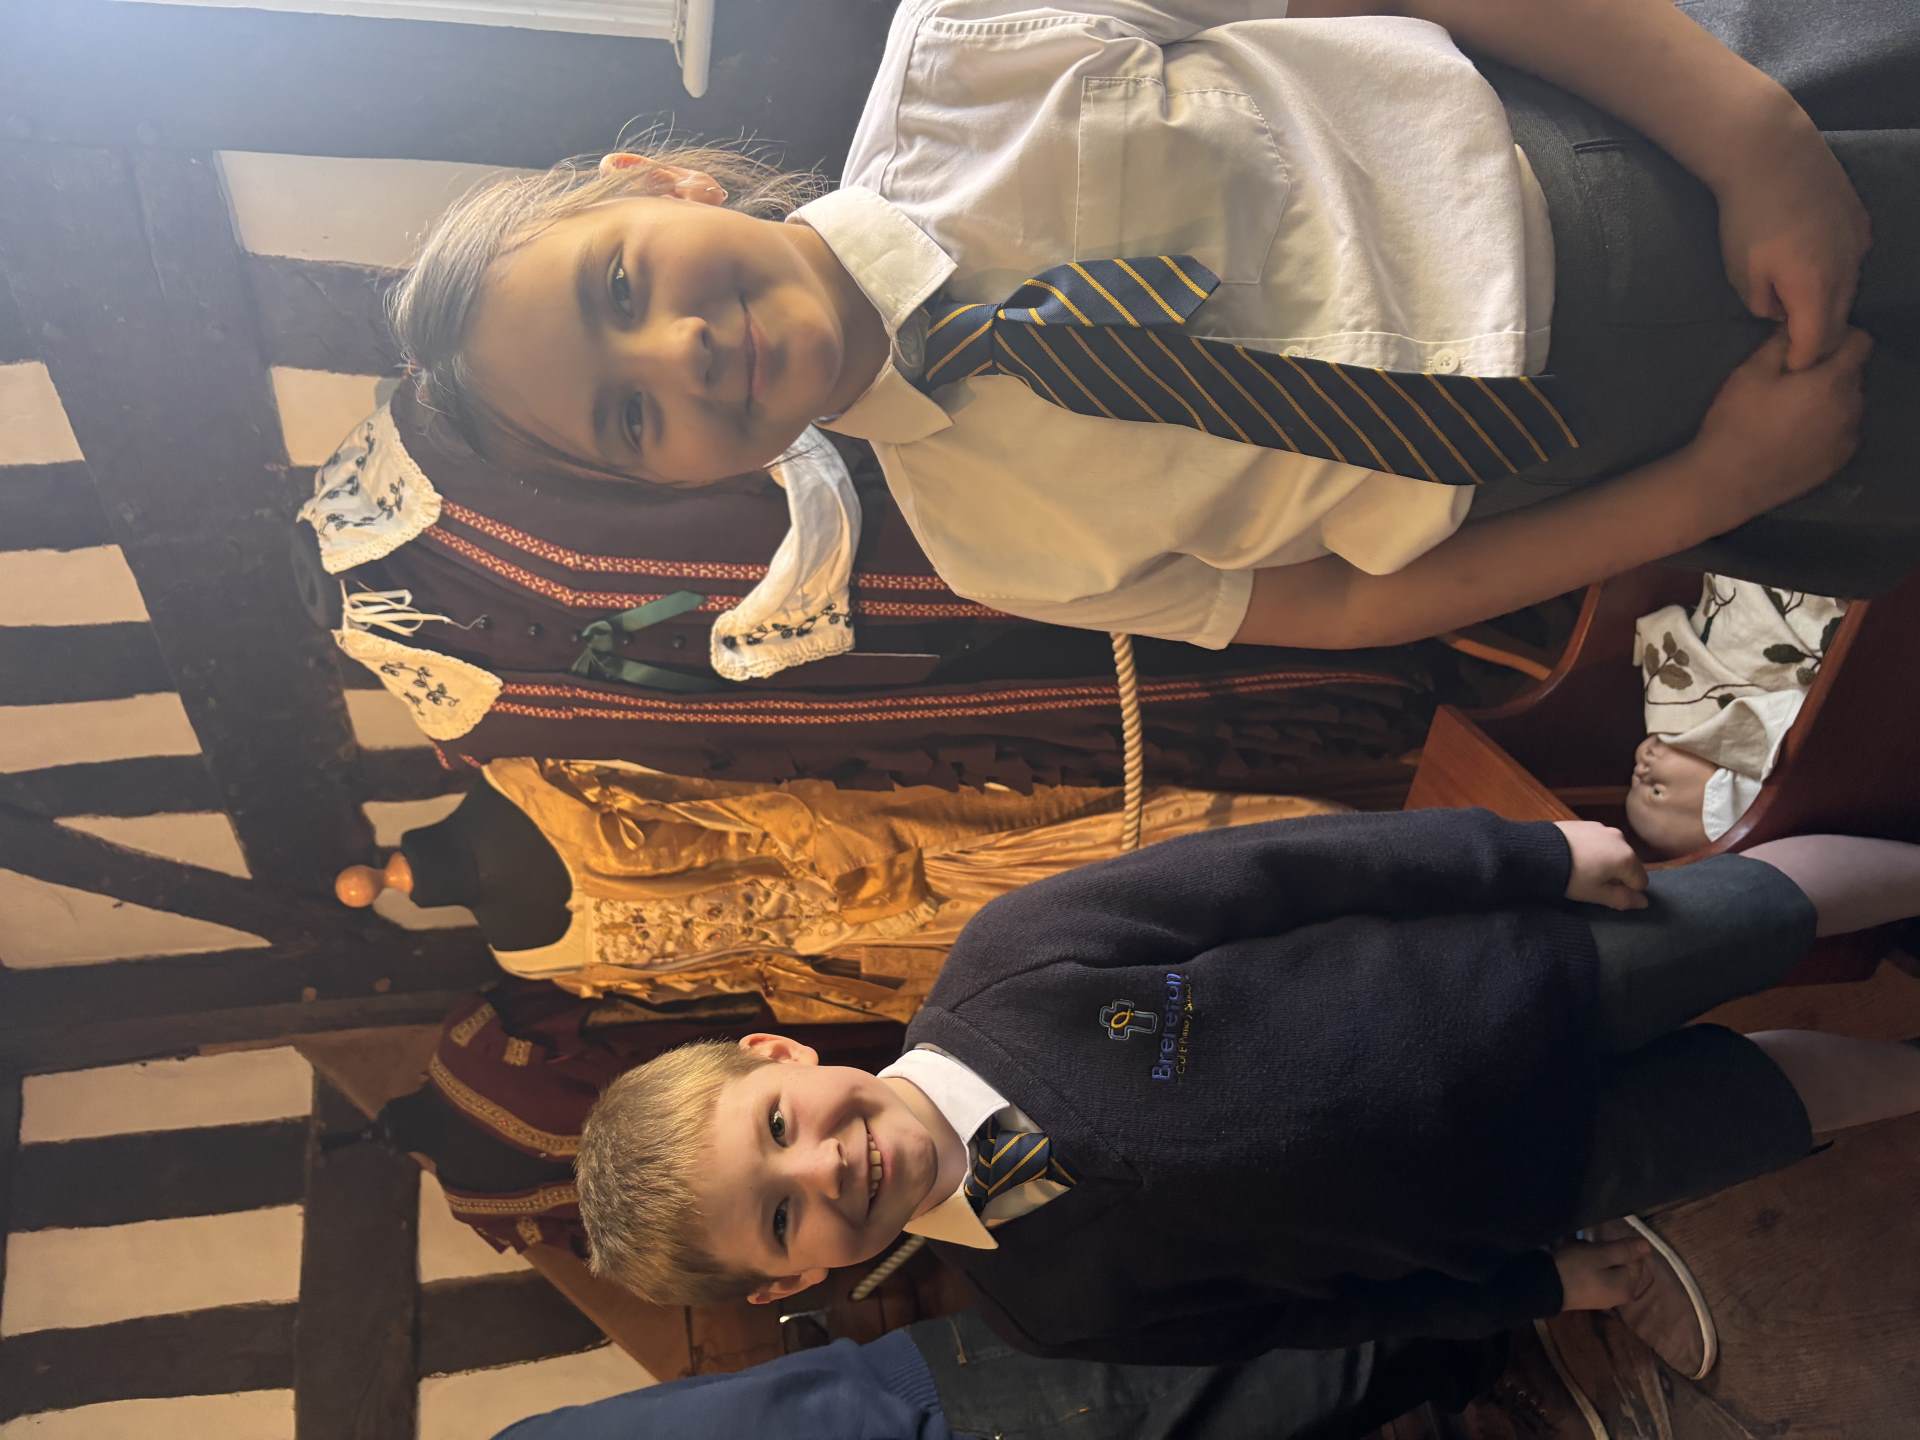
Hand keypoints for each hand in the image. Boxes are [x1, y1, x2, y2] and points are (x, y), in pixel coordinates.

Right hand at [1553, 1237, 1652, 1311]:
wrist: (1544, 1288)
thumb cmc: (1576, 1269)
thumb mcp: (1600, 1254)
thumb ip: (1625, 1250)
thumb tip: (1648, 1246)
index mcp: (1628, 1287)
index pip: (1636, 1260)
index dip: (1621, 1246)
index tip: (1601, 1241)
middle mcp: (1620, 1296)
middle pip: (1621, 1265)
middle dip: (1607, 1252)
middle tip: (1588, 1245)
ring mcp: (1605, 1297)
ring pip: (1608, 1268)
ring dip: (1596, 1256)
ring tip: (1577, 1250)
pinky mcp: (1590, 1296)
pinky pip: (1597, 1275)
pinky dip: (1588, 1265)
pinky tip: (1574, 1259)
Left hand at [1554, 820, 1647, 910]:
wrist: (1538, 850)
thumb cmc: (1571, 877)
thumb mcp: (1596, 894)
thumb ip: (1623, 899)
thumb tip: (1644, 902)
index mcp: (1627, 858)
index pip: (1640, 882)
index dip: (1625, 891)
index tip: (1605, 893)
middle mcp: (1620, 839)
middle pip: (1628, 864)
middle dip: (1616, 876)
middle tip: (1592, 883)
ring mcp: (1603, 828)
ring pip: (1613, 852)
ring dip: (1605, 862)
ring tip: (1582, 870)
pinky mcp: (1587, 823)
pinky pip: (1599, 841)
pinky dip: (1594, 850)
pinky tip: (1576, 856)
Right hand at [1685, 327, 1871, 530]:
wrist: (1727, 482)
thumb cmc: (1737, 422)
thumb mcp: (1750, 373)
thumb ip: (1780, 344)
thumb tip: (1797, 329)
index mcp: (1833, 380)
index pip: (1861, 342)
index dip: (1838, 338)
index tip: (1811, 348)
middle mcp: (1851, 407)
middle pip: (1854, 374)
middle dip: (1832, 370)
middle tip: (1796, 381)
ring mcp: (1847, 437)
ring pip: (1850, 405)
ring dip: (1831, 400)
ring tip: (1795, 412)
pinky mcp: (1838, 461)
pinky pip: (1842, 432)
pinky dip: (1828, 427)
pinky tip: (1797, 436)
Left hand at [1714, 118, 1870, 371]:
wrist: (1771, 154)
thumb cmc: (1747, 218)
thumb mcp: (1742, 274)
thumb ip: (1764, 305)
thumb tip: (1779, 314)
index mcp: (1815, 289)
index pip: (1817, 342)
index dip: (1802, 360)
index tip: (1789, 369)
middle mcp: (1846, 269)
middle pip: (1838, 320)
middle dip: (1819, 340)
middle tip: (1797, 350)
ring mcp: (1858, 243)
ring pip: (1849, 290)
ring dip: (1829, 307)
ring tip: (1805, 314)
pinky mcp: (1859, 221)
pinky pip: (1854, 261)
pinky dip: (1838, 276)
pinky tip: (1817, 273)